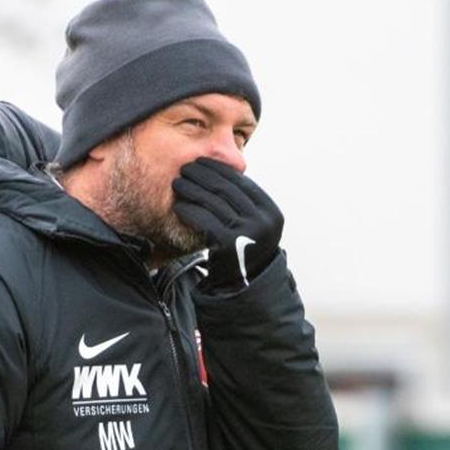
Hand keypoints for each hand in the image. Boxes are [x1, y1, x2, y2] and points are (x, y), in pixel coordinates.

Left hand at [171, 157, 283, 290]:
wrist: (243, 287)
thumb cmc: (244, 251)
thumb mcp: (256, 226)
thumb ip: (246, 203)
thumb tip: (223, 171)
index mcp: (271, 212)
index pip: (242, 182)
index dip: (219, 169)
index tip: (202, 162)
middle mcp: (263, 221)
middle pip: (226, 189)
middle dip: (202, 175)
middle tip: (185, 168)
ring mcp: (246, 233)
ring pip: (212, 202)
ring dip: (191, 189)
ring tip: (177, 183)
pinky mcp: (227, 244)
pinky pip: (203, 219)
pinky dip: (189, 210)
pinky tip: (178, 206)